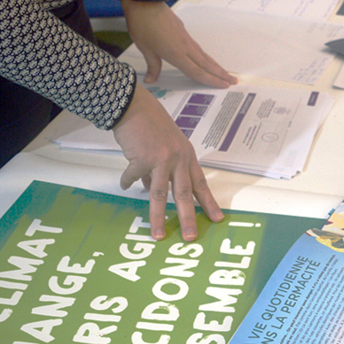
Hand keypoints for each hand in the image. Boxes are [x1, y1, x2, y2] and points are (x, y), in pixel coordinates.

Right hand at [112, 85, 223, 240]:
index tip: (217, 219)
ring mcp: (161, 159)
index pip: (201, 184)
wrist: (133, 106)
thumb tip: (151, 189)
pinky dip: (128, 182)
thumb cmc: (150, 123)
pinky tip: (125, 185)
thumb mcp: (165, 145)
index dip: (209, 202)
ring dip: (157, 217)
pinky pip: (134, 178)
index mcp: (187, 156)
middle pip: (184, 194)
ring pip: (159, 195)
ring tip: (158, 235)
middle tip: (191, 238)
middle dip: (188, 218)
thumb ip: (163, 168)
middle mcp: (178, 159)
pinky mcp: (142, 159)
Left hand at [121, 0, 236, 86]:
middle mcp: (185, 48)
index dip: (211, 81)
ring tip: (225, 73)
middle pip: (207, 65)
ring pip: (205, 56)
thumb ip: (152, 65)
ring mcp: (186, 39)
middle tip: (233, 81)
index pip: (197, 72)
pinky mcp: (185, 33)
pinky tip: (208, 61)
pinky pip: (199, 49)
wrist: (145, 2)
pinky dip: (207, 58)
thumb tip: (151, 80)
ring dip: (216, 66)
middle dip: (221, 74)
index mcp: (176, 54)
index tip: (224, 85)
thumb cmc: (143, 25)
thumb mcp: (145, 48)